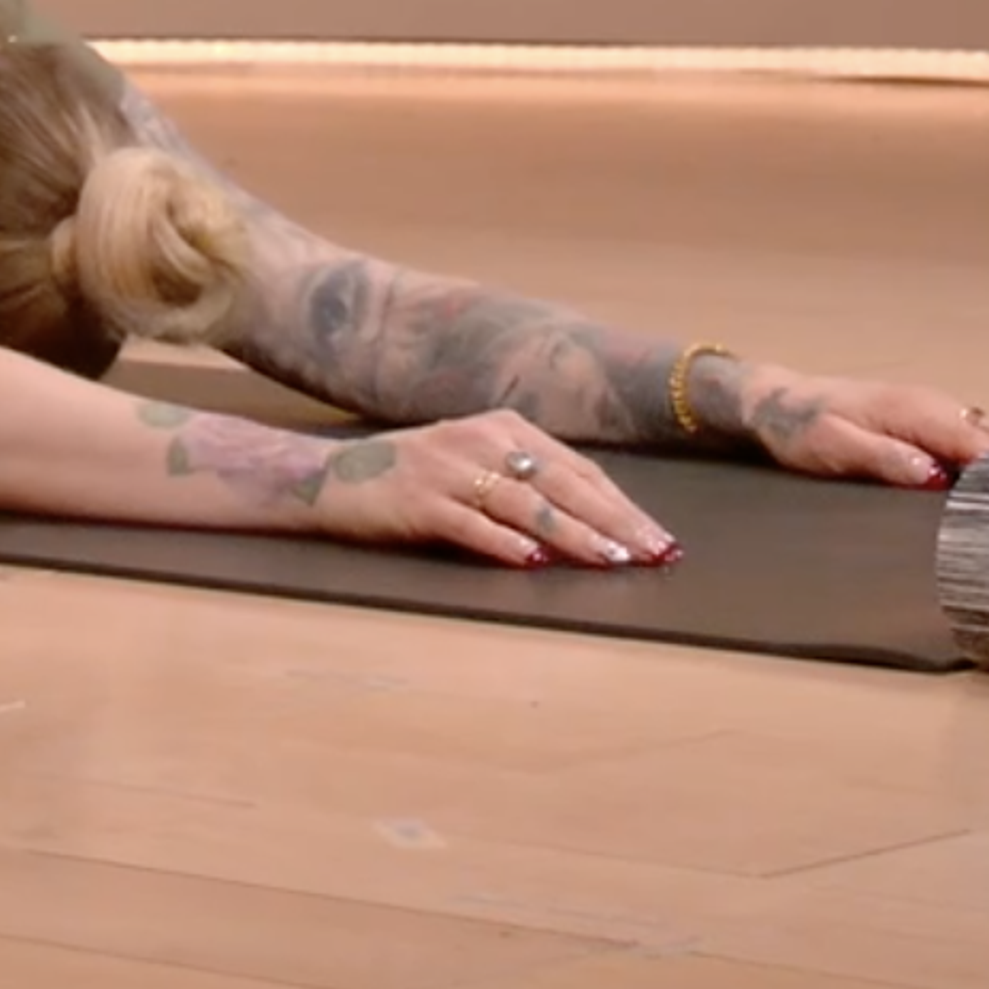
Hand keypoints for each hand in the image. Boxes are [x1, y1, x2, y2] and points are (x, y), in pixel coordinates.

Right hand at [321, 410, 684, 569]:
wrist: (330, 477)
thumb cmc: (412, 476)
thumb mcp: (474, 461)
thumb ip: (527, 481)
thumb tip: (597, 521)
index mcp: (504, 427)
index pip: (580, 470)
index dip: (622, 506)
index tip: (659, 538)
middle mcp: (482, 441)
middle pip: (563, 485)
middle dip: (615, 523)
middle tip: (655, 554)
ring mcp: (450, 470)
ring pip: (527, 505)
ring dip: (575, 535)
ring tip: (613, 562)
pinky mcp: (420, 501)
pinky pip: (471, 524)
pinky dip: (504, 543)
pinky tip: (534, 561)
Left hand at [724, 362, 988, 488]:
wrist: (778, 400)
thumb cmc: (800, 425)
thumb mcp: (830, 445)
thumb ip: (881, 457)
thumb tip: (932, 476)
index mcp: (919, 412)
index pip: (985, 447)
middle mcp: (940, 409)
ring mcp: (942, 416)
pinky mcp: (937, 428)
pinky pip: (986, 446)